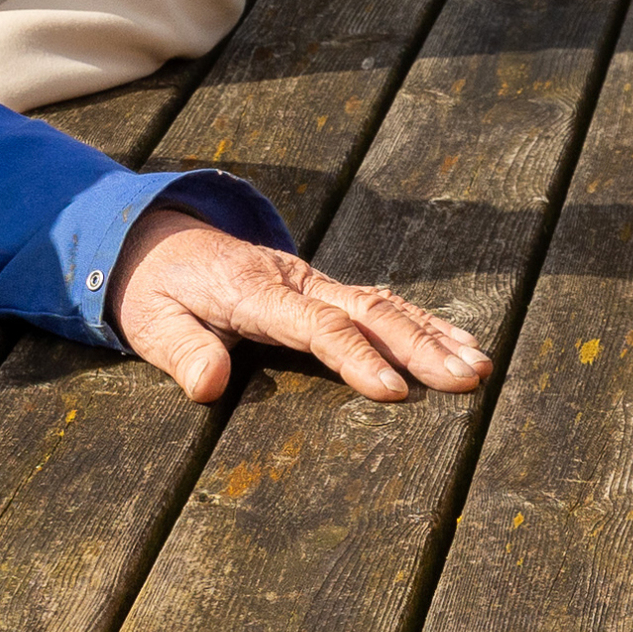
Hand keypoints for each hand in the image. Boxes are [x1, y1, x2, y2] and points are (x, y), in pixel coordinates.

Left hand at [110, 207, 491, 403]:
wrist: (154, 240)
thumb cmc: (153, 290)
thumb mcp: (151, 322)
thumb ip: (181, 352)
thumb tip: (208, 387)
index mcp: (255, 292)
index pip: (317, 328)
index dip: (357, 358)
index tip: (395, 391)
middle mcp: (295, 282)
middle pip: (369, 313)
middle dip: (422, 346)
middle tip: (468, 378)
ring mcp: (312, 283)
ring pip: (384, 305)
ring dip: (434, 335)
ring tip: (480, 366)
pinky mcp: (321, 289)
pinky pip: (379, 303)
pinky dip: (422, 321)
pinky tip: (459, 341)